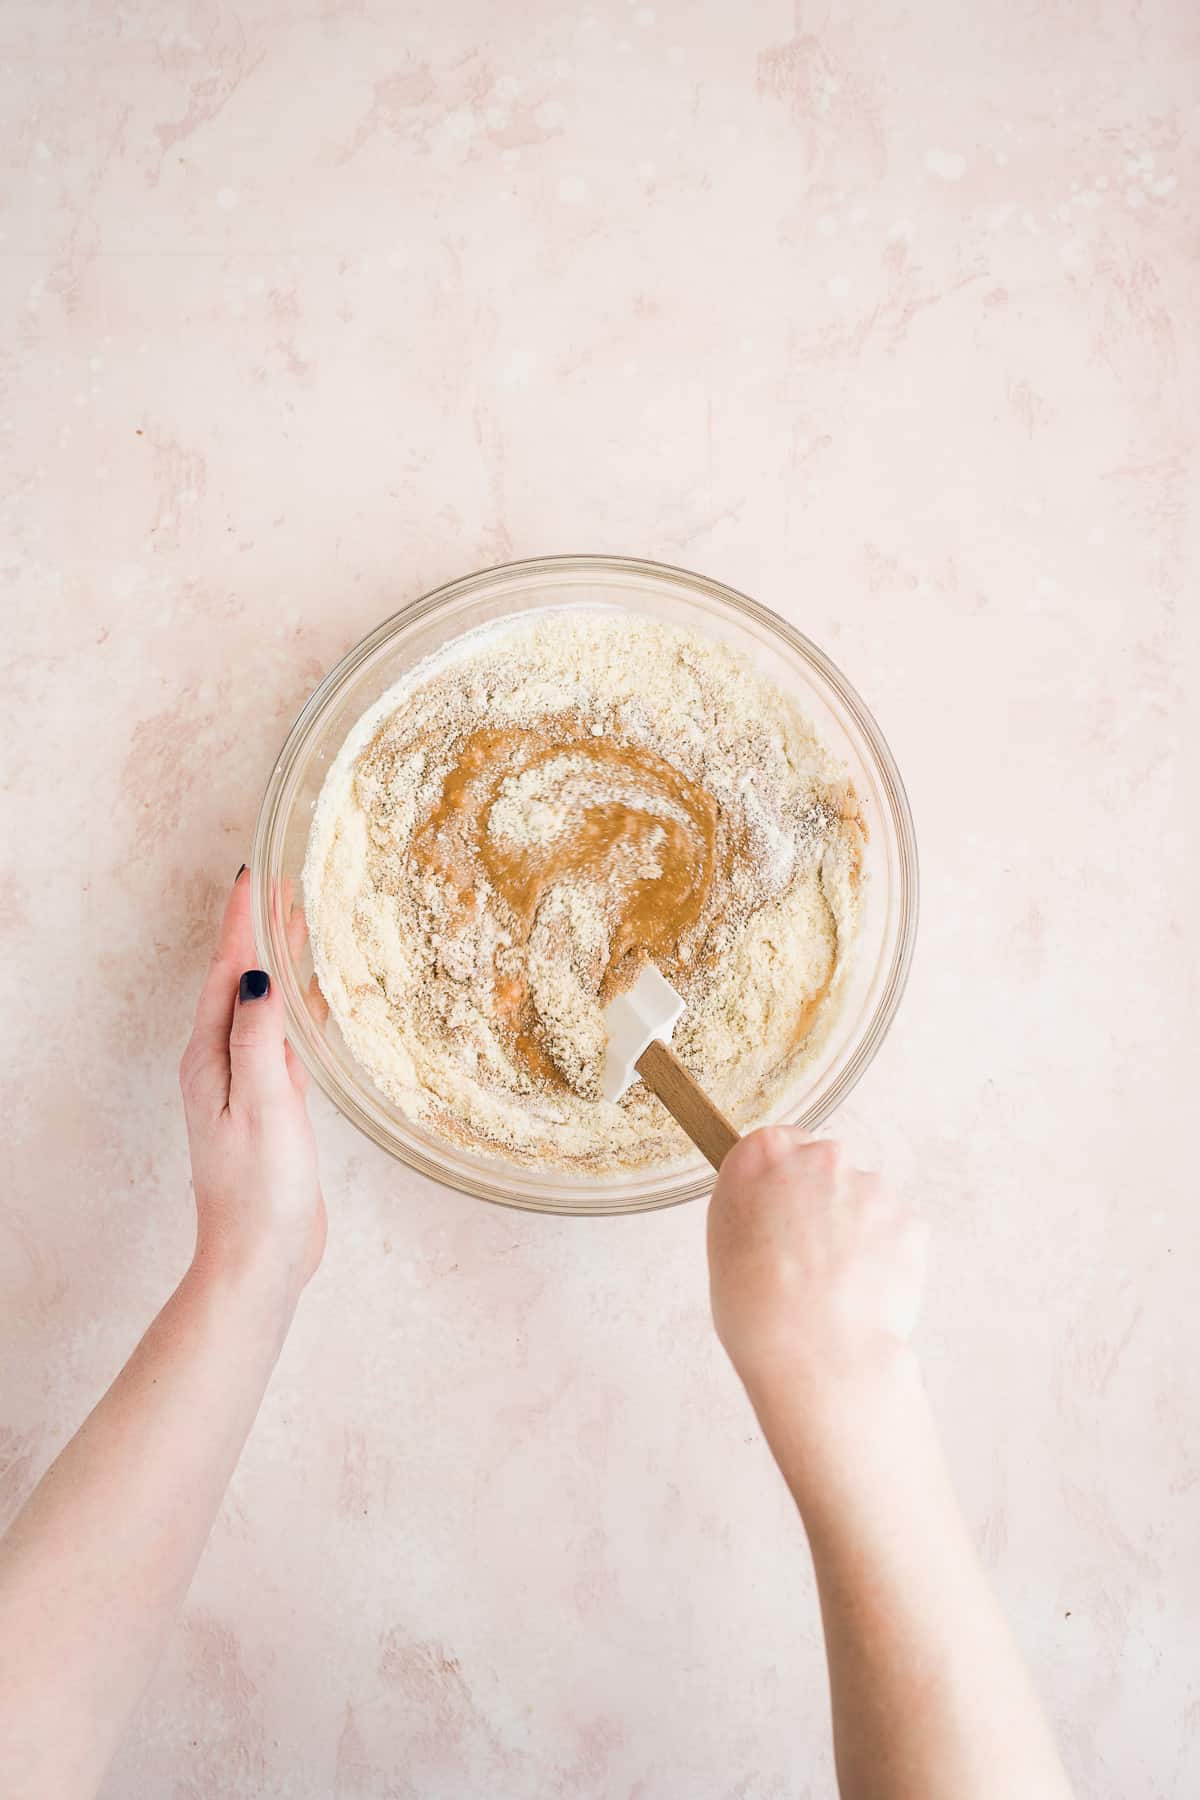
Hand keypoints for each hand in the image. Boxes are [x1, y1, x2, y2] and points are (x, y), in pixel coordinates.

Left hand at [178, 868, 325, 1305]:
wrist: (261, 1256)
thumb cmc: (259, 1187)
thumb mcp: (262, 1103)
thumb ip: (258, 1036)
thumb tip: (256, 974)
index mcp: (209, 1057)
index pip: (223, 971)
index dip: (240, 922)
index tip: (255, 875)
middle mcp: (220, 1064)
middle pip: (238, 981)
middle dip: (259, 932)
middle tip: (285, 885)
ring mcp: (244, 1086)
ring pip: (261, 1007)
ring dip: (279, 967)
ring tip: (303, 927)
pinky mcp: (271, 1108)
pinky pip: (282, 1041)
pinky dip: (298, 1011)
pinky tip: (318, 1002)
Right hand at [707, 1126, 925, 1412]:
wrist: (816, 1354)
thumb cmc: (758, 1312)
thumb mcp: (725, 1244)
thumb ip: (752, 1206)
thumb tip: (773, 1207)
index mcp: (762, 1156)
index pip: (776, 1146)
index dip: (781, 1184)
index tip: (783, 1212)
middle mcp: (818, 1156)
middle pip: (825, 1168)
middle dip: (822, 1203)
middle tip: (809, 1257)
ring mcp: (869, 1184)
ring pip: (864, 1199)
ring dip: (856, 1228)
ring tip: (838, 1283)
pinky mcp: (908, 1217)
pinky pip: (896, 1229)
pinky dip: (886, 1254)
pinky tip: (864, 1290)